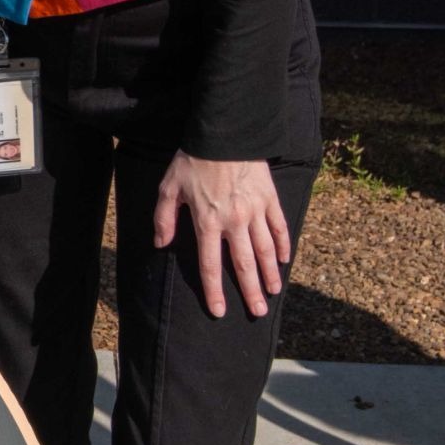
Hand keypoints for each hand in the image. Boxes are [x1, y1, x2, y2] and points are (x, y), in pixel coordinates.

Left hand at [152, 151, 292, 319]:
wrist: (224, 132)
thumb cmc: (192, 160)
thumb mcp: (169, 187)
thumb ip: (164, 218)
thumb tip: (161, 245)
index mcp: (207, 222)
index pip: (211, 266)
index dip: (214, 291)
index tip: (220, 311)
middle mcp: (233, 222)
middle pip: (243, 264)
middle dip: (250, 291)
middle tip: (258, 312)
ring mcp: (255, 210)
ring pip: (265, 250)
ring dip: (269, 274)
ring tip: (272, 293)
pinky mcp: (269, 198)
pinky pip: (279, 227)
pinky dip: (283, 245)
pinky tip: (283, 261)